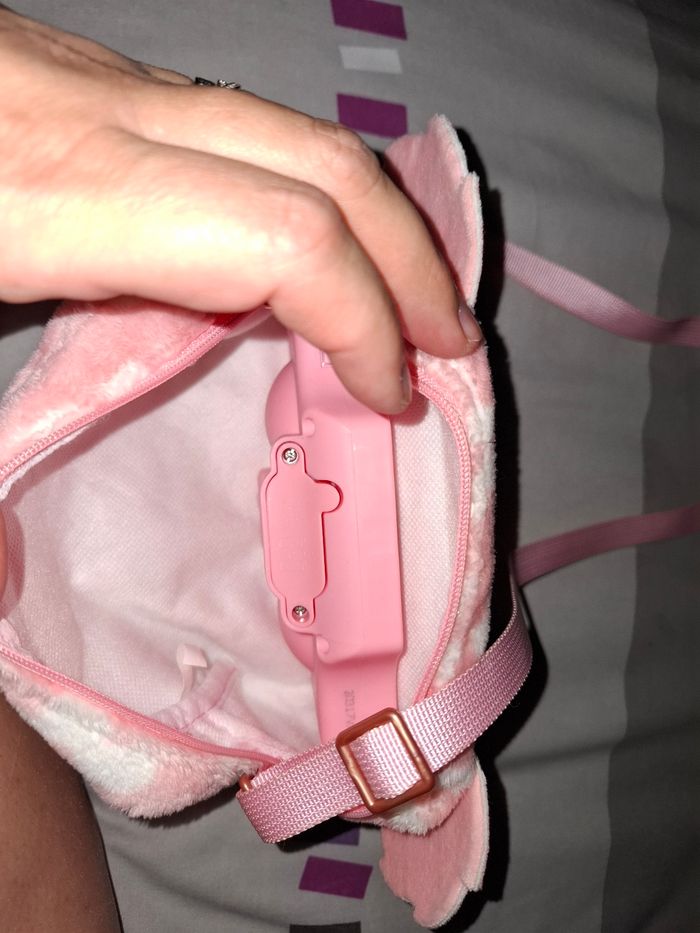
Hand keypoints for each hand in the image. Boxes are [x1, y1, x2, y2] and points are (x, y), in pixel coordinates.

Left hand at [0, 6, 480, 413]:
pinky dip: (315, 204)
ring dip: (377, 225)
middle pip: (323, 166)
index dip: (364, 319)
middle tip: (450, 347)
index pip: (282, 236)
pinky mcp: (100, 88)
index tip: (387, 396)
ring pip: (296, 135)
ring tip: (412, 307)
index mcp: (56, 188)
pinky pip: (246, 137)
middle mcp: (107, 116)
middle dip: (412, 262)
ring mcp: (109, 89)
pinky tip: (318, 260)